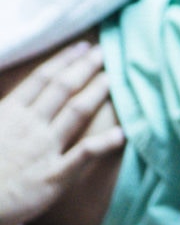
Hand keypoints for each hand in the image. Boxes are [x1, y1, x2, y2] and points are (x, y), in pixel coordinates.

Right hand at [0, 43, 124, 224]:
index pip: (41, 79)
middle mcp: (29, 126)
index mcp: (7, 113)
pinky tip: (122, 133)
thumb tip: (11, 98)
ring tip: (113, 77)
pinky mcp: (53, 176)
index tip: (82, 47)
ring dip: (95, 92)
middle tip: (105, 51)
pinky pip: (82, 155)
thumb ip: (3, 109)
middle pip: (62, 89)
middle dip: (85, 68)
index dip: (64, 61)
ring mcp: (43, 149)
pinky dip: (103, 143)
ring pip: (75, 112)